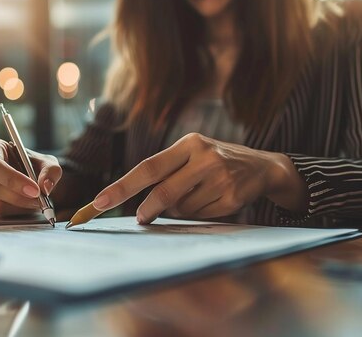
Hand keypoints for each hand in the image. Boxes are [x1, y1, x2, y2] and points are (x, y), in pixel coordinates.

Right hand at [0, 138, 61, 216]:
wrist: (34, 181)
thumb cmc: (37, 167)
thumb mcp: (49, 164)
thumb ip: (51, 172)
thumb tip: (45, 186)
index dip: (12, 179)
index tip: (34, 190)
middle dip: (20, 197)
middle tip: (40, 199)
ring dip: (19, 207)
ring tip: (33, 201)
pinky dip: (13, 213)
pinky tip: (23, 206)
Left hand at [91, 133, 306, 222]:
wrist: (262, 166)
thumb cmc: (216, 161)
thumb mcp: (193, 154)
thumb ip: (168, 171)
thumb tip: (136, 201)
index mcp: (189, 143)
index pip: (148, 167)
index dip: (122, 187)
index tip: (99, 202)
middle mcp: (204, 157)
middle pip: (164, 192)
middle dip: (148, 209)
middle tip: (141, 218)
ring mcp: (220, 178)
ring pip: (181, 208)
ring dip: (179, 210)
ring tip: (196, 195)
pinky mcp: (231, 197)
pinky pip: (200, 216)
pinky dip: (198, 214)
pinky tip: (212, 200)